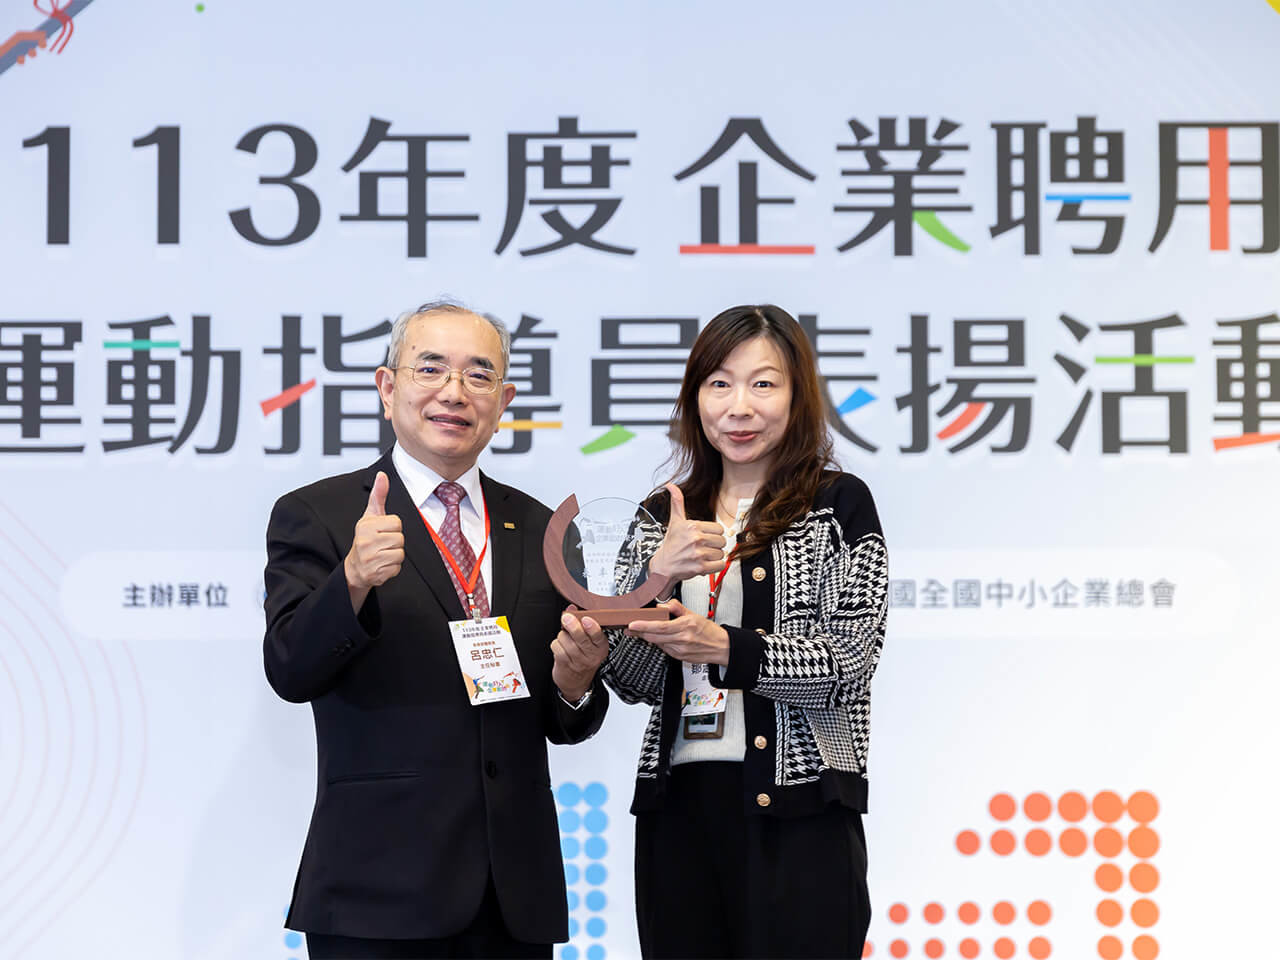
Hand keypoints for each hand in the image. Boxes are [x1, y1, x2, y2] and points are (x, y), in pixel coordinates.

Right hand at [344, 471, 404, 590]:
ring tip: (383, 553)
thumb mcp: (370, 516)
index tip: (383, 531)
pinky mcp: (376, 574)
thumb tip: (382, 475)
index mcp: (366, 526)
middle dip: (394, 542)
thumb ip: (378, 495)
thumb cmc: (366, 538)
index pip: (396, 523)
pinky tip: (382, 564)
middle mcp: (366, 542)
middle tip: (383, 544)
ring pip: (400, 553)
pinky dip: (392, 568)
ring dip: (395, 555)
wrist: (355, 567)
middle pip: (400, 539)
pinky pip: (397, 568)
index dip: (393, 527)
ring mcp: (370, 559)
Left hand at [552, 606, 607, 701]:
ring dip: (562, 635)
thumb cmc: (583, 657)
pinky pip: (557, 647)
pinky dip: (556, 644)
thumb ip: (581, 622)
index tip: (586, 619)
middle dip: (572, 625)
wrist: (577, 682)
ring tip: (566, 639)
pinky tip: (560, 647)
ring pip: (565, 640)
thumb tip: (572, 608)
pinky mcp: (565, 664)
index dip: (592, 627)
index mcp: (601, 647)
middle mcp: (591, 655)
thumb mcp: (589, 641)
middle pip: (580, 637)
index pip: (598, 636)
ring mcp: (578, 661)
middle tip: (566, 618)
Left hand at [627, 599, 729, 665]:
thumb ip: (676, 608)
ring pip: (657, 643)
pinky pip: (664, 649)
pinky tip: (658, 638)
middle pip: (654, 637)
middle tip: (630, 628)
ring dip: (648, 637)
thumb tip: (662, 606)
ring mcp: (680, 650)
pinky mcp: (679, 657)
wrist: (721, 648)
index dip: (643, 626)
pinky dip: (659, 643)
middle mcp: (682, 639)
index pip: (659, 626)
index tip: (632, 624)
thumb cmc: (709, 632)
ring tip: (640, 631)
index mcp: (685, 626)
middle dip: (640, 632)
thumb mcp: (693, 614)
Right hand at [647, 484, 727, 580]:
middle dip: (714, 545)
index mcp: (693, 526)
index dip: (713, 534)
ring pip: (721, 553)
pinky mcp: (701, 567)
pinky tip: (705, 563)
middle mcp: (696, 539)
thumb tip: (671, 485)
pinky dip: (715, 566)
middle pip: (722, 541)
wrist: (663, 566)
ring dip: (714, 556)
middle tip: (703, 548)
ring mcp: (699, 554)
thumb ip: (677, 502)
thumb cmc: (671, 544)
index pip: (719, 529)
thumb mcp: (675, 521)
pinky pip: (720, 565)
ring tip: (702, 556)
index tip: (704, 537)